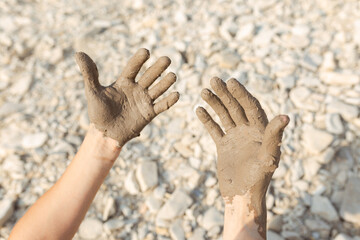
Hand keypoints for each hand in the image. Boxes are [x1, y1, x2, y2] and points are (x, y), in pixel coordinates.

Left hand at [75, 48, 178, 146]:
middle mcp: (136, 89)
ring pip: (158, 89)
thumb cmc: (98, 113)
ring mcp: (144, 101)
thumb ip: (89, 74)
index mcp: (124, 82)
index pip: (133, 67)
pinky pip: (162, 106)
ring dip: (166, 82)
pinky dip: (169, 101)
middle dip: (158, 68)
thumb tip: (78, 53)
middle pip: (149, 76)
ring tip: (173, 75)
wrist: (105, 134)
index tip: (146, 52)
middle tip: (167, 59)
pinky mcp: (149, 113)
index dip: (139, 60)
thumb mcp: (92, 92)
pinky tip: (177, 94)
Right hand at [196, 77, 288, 201]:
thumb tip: (286, 116)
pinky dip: (207, 120)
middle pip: (236, 107)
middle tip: (213, 80)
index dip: (241, 93)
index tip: (230, 81)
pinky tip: (198, 110)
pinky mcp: (224, 146)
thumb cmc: (258, 180)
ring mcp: (235, 138)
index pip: (251, 106)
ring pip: (224, 115)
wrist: (242, 197)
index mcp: (261, 131)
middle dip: (225, 94)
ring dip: (214, 103)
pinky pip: (214, 129)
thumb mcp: (268, 157)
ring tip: (203, 91)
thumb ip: (274, 136)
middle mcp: (249, 131)